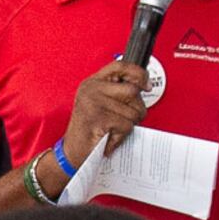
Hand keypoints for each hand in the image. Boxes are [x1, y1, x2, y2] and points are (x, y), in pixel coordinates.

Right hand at [57, 52, 150, 166]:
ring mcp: (93, 103)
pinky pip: (126, 125)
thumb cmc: (89, 131)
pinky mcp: (98, 118)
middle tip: (125, 119)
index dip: (138, 73)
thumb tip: (144, 86)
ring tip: (113, 130)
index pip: (120, 66)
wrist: (72, 153)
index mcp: (92, 83)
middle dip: (136, 109)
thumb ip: (117, 92)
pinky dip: (121, 136)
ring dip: (128, 125)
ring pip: (132, 111)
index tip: (146, 85)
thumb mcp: (99, 104)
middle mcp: (91, 90)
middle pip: (132, 91)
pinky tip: (109, 137)